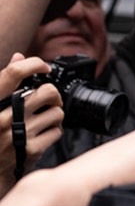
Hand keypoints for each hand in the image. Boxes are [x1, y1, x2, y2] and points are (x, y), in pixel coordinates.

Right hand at [0, 54, 62, 195]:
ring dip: (55, 116)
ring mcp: (18, 133)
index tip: (44, 66)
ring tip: (43, 120)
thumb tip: (19, 56)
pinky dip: (54, 132)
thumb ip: (5, 83)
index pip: (13, 73)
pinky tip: (42, 134)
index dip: (33, 64)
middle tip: (48, 102)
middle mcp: (3, 116)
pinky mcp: (31, 149)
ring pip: (57, 112)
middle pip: (47, 91)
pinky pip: (57, 131)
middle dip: (53, 96)